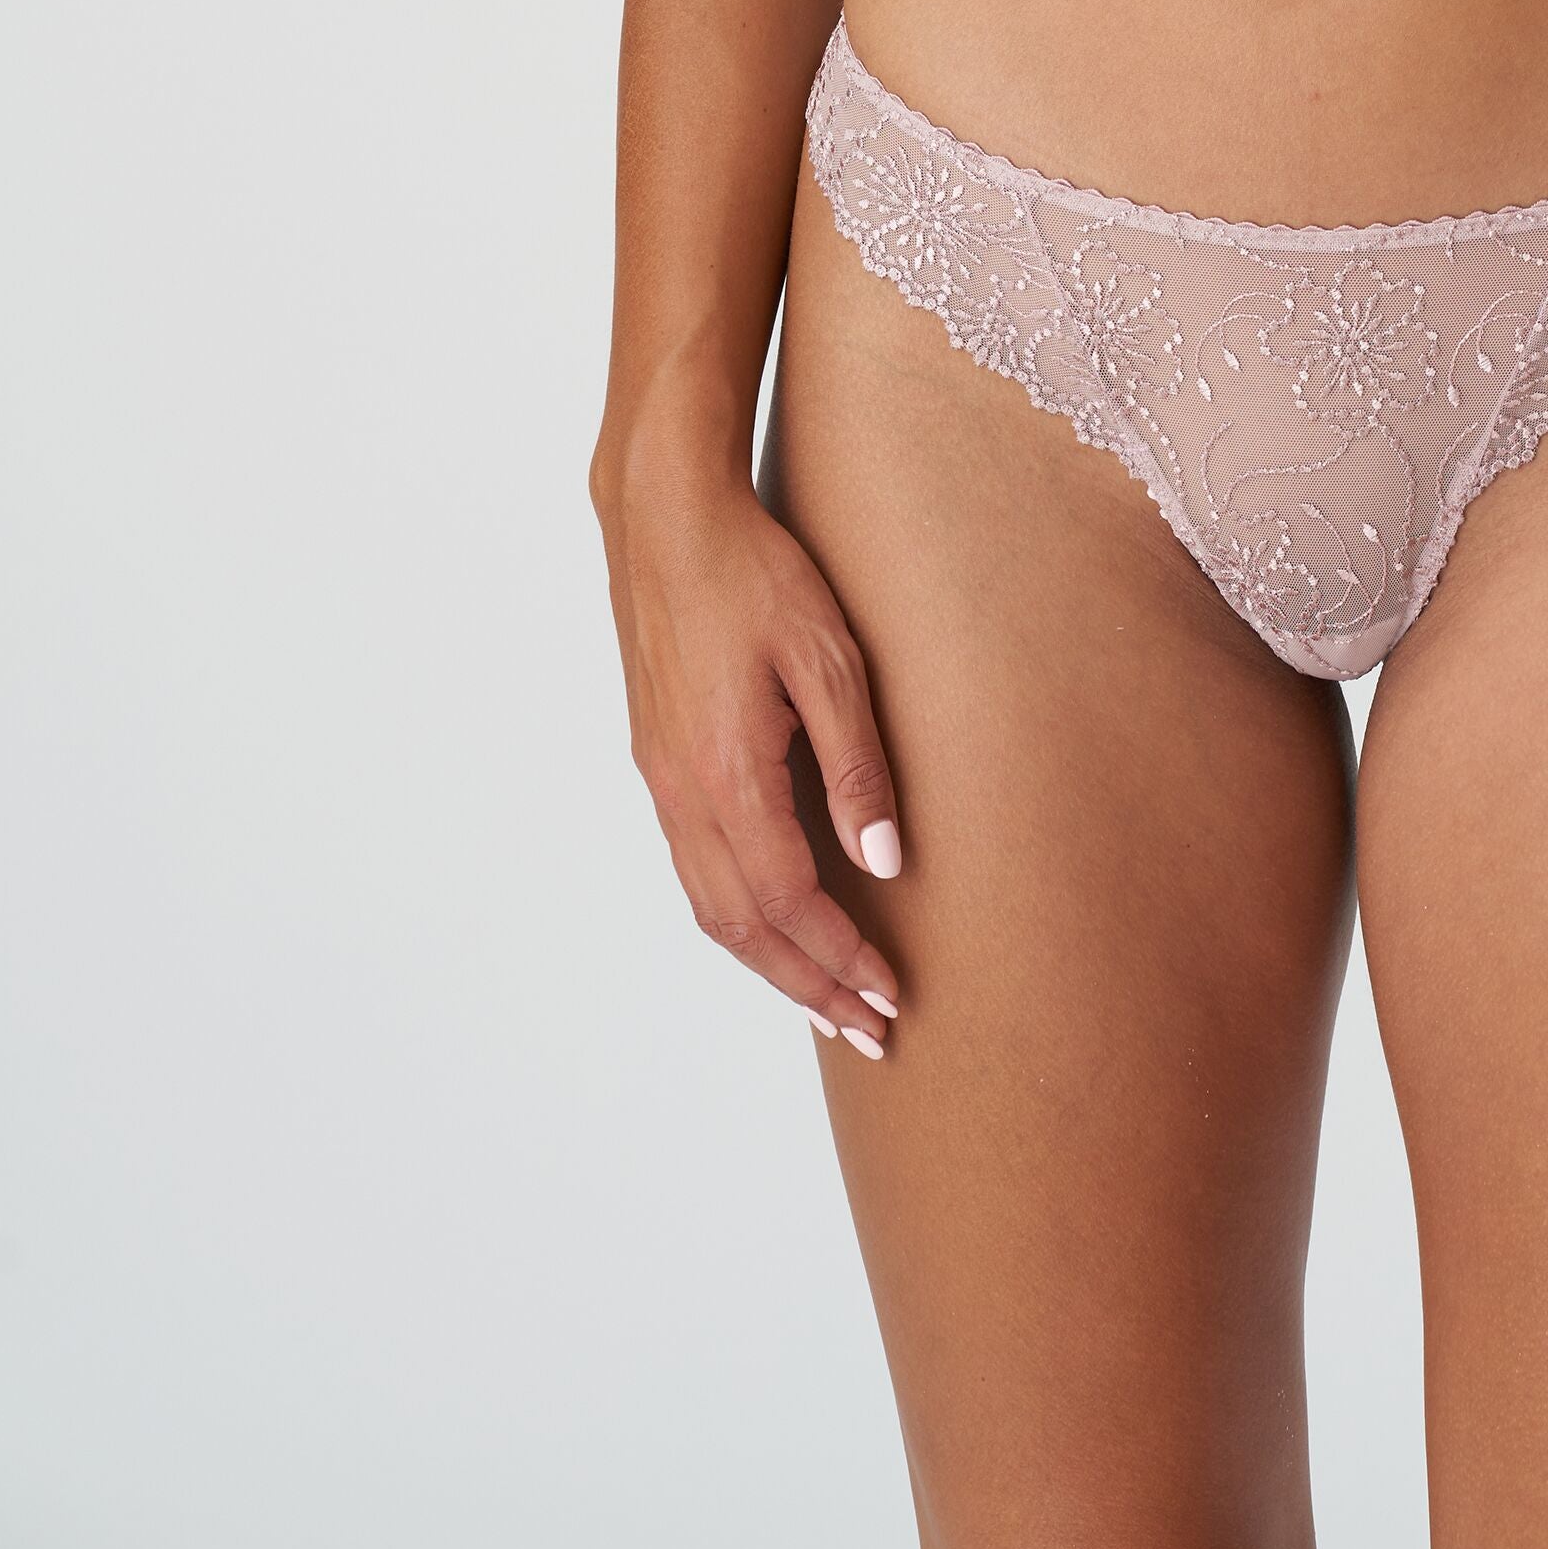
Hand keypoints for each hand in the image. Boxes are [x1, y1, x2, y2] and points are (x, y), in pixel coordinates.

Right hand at [597, 460, 906, 1057]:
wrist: (667, 516)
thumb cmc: (756, 573)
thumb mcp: (830, 659)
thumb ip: (858, 766)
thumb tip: (884, 864)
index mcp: (727, 774)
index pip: (790, 904)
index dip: (842, 959)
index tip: (890, 998)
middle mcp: (683, 792)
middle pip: (743, 929)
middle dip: (808, 987)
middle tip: (869, 1032)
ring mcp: (661, 779)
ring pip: (710, 907)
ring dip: (771, 963)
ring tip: (828, 998)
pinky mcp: (656, 760)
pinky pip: (694, 869)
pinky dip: (738, 916)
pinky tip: (774, 921)